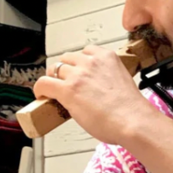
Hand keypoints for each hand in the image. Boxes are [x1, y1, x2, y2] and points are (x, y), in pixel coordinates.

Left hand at [32, 44, 155, 146]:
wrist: (132, 121)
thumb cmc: (131, 110)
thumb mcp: (121, 81)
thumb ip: (107, 78)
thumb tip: (97, 90)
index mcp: (107, 57)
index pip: (85, 52)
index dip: (78, 63)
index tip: (77, 71)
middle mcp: (91, 61)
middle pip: (67, 58)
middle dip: (65, 69)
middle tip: (63, 82)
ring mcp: (78, 74)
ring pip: (55, 69)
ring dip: (54, 78)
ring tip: (53, 90)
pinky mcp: (67, 89)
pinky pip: (45, 83)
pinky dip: (41, 89)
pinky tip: (42, 95)